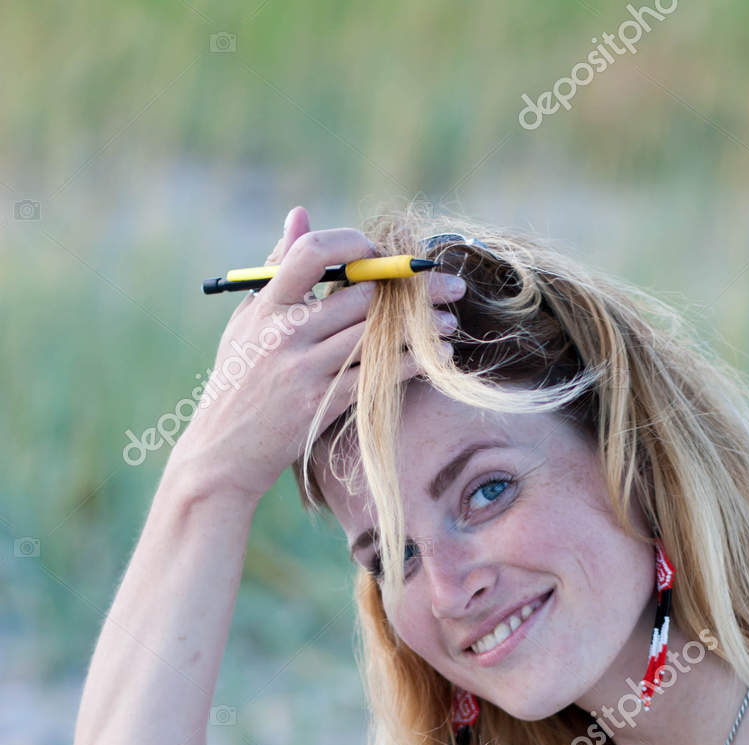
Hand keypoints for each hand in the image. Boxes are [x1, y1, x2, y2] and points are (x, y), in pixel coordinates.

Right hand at [172, 205, 465, 504]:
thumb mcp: (248, 320)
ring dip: (419, 327)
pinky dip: (413, 363)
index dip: (352, 245)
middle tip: (439, 287)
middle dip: (404, 289)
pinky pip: (379, 375)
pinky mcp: (323, 403)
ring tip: (448, 321)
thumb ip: (278, 269)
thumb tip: (301, 215)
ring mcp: (305, 368)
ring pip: (376, 335)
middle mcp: (286, 332)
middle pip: (359, 296)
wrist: (223, 450)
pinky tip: (435, 357)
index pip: (312, 254)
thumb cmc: (238, 381)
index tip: (378, 252)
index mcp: (268, 305)